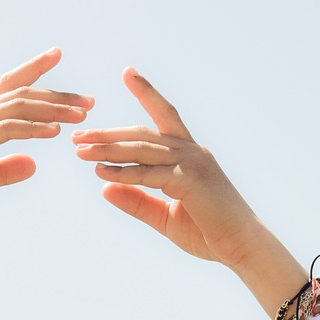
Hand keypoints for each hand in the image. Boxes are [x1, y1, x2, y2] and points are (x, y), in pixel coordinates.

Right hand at [0, 47, 92, 257]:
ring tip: (81, 116)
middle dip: (58, 96)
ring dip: (52, 110)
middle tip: (89, 101)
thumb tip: (34, 164)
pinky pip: (6, 130)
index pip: (9, 86)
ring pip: (18, 107)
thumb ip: (4, 170)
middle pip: (22, 93)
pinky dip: (33, 129)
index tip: (57, 54)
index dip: (34, 69)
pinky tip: (55, 134)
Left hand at [71, 68, 268, 266]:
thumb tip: (105, 188)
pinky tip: (100, 172)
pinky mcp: (190, 180)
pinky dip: (124, 172)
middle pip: (143, 133)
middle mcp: (192, 151)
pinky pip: (149, 173)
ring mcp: (193, 163)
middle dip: (109, 133)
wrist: (242, 246)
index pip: (164, 115)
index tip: (126, 72)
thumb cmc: (209, 232)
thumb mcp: (165, 216)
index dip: (146, 92)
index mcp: (189, 154)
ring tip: (81, 150)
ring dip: (109, 148)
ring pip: (143, 149)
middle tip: (78, 136)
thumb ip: (138, 201)